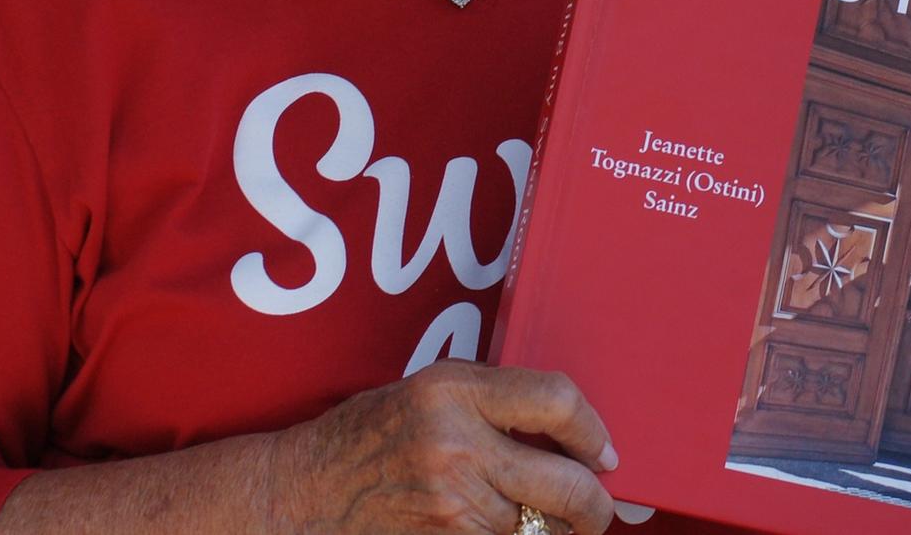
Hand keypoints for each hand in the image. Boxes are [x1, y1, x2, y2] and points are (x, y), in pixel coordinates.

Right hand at [266, 360, 617, 533]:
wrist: (307, 492)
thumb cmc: (372, 434)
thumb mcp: (428, 390)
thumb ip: (494, 400)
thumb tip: (571, 432)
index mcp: (453, 391)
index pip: (556, 401)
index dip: (593, 431)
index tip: (603, 451)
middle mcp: (456, 445)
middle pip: (567, 484)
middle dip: (595, 505)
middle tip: (597, 507)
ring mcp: (451, 503)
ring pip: (542, 529)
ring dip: (552, 531)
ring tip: (541, 520)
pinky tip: (503, 531)